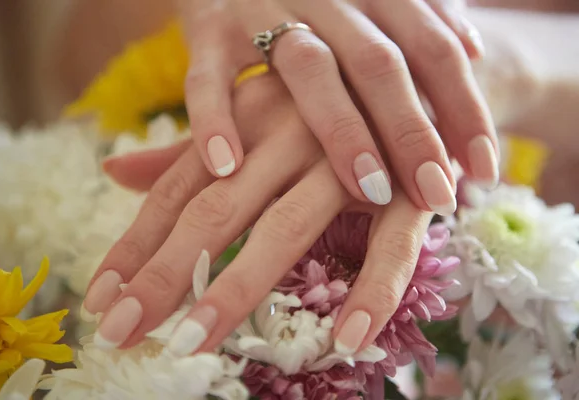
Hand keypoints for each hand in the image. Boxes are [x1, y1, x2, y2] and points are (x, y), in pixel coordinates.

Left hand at [84, 73, 433, 355]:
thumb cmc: (326, 105)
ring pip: (286, 226)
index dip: (134, 245)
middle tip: (122, 333)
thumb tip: (113, 169)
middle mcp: (289, 136)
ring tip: (194, 341)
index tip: (100, 299)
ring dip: (239, 285)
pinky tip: (346, 339)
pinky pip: (391, 244)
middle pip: (214, 211)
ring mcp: (348, 161)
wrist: (419, 68)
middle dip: (164, 274)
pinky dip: (372, 289)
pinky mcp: (409, 186)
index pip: (176, 189)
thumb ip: (188, 151)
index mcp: (245, 120)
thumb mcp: (251, 115)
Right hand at [179, 0, 498, 215]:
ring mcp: (262, 9)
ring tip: (372, 190)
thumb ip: (423, 15)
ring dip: (342, 130)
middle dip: (413, 133)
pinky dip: (216, 119)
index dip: (465, 108)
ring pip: (309, 69)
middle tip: (439, 196)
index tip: (484, 171)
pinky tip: (229, 166)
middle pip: (379, 63)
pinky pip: (208, 78)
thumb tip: (473, 49)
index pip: (434, 48)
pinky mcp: (208, 29)